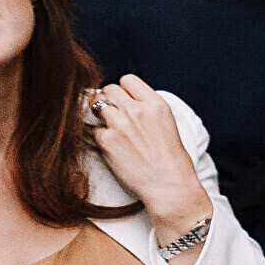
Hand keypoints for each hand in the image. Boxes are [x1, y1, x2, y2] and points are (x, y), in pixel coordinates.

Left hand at [86, 76, 212, 242]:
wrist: (168, 184)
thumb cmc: (172, 159)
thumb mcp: (168, 123)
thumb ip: (148, 108)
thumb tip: (127, 102)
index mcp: (155, 104)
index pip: (128, 80)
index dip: (124, 90)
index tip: (125, 100)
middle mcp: (136, 110)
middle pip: (109, 89)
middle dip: (109, 100)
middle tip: (113, 114)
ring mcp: (119, 125)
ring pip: (97, 106)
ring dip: (101, 116)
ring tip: (110, 129)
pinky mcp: (106, 141)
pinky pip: (93, 129)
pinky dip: (99, 136)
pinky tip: (111, 146)